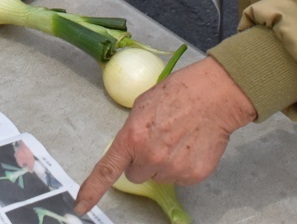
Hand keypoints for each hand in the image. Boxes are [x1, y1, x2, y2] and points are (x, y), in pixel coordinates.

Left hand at [74, 58, 256, 213]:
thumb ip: (132, 131)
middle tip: (158, 140)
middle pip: (136, 174)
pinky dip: (183, 165)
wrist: (214, 96)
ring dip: (164, 162)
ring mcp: (173, 169)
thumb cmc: (180, 92)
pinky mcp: (192, 176)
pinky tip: (190, 144)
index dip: (92, 189)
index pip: (107, 169)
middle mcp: (150, 157)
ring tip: (178, 137)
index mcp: (133, 137)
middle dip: (142, 161)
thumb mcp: (143, 105)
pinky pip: (179, 178)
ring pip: (159, 176)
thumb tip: (130, 146)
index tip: (81, 204)